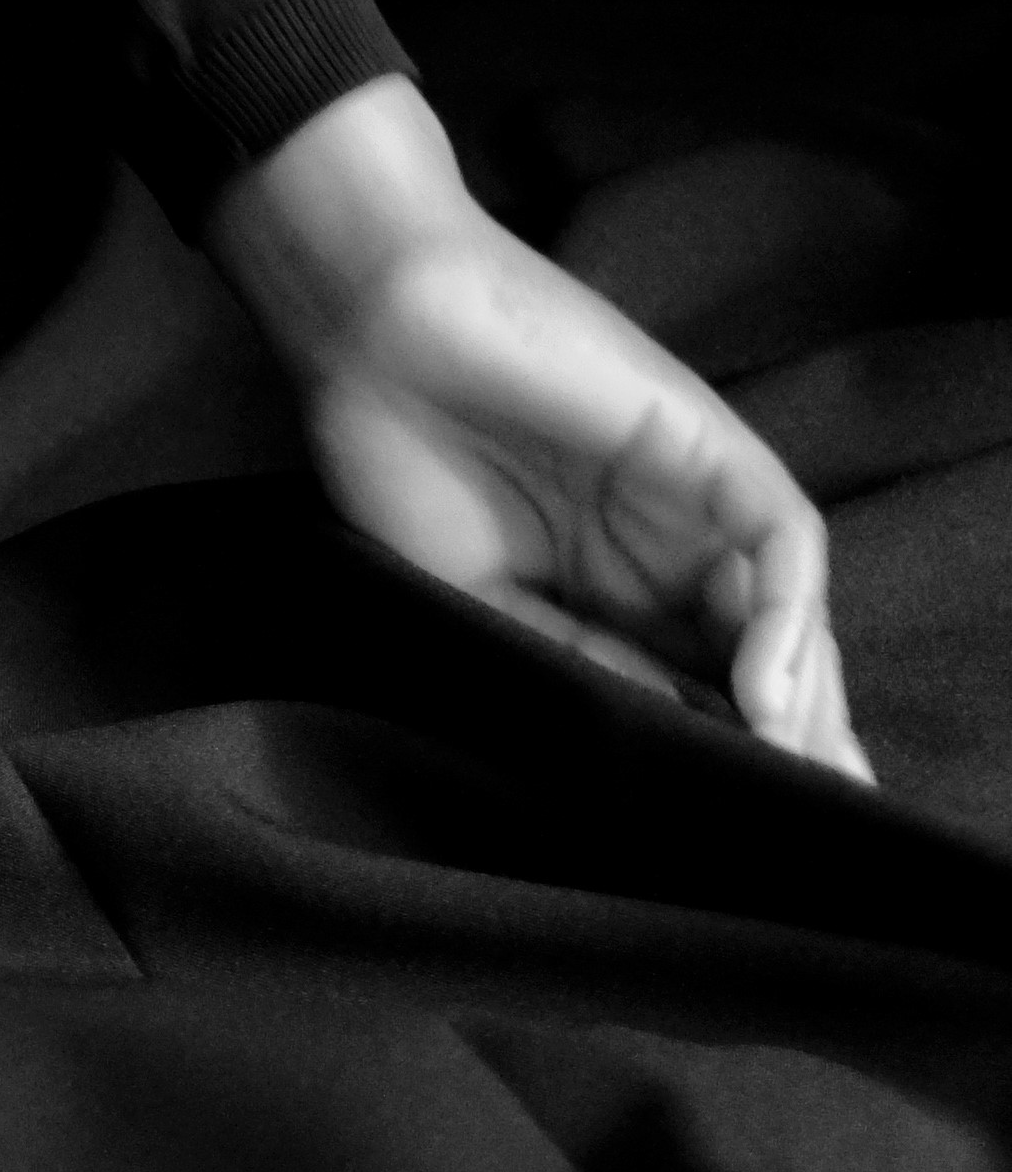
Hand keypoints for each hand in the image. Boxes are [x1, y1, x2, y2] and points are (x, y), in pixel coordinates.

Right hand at [208, 76, 870, 780]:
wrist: (366, 330)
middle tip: (800, 828)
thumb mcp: (471, 602)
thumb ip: (567, 665)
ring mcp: (693, 496)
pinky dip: (790, 618)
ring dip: (805, 698)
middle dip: (794, 745)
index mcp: (605, 585)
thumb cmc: (391, 454)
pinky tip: (766, 692)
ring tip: (797, 779)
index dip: (726, 761)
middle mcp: (667, 545)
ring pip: (792, 608)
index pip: (693, 686)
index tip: (744, 841)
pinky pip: (784, 539)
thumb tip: (660, 747)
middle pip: (764, 656)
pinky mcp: (708, 446)